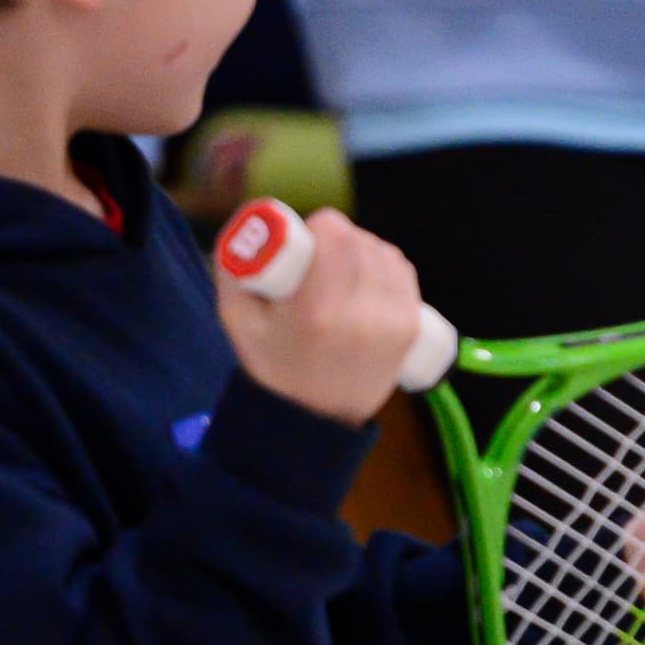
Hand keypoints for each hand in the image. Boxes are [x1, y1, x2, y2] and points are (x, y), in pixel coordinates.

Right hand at [215, 210, 428, 425]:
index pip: (335, 232)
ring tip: (343, 271)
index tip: (306, 243)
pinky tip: (368, 280)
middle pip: (361, 240)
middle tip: (320, 259)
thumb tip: (246, 225)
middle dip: (338, 239)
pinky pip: (404, 273)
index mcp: (318, 309)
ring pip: (385, 253)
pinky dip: (386, 268)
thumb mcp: (238, 320)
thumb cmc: (273, 366)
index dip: (318, 228)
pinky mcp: (411, 327)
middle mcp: (362, 313)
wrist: (315, 419)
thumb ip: (233, 269)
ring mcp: (393, 321)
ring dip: (364, 251)